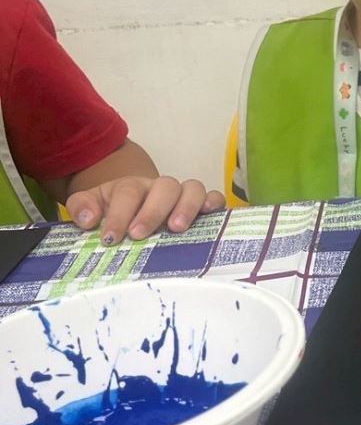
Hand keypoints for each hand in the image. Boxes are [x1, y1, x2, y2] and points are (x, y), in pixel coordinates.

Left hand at [67, 177, 225, 244]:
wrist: (134, 210)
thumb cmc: (114, 213)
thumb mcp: (91, 206)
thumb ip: (82, 207)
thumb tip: (88, 219)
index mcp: (132, 187)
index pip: (128, 193)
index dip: (119, 214)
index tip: (110, 238)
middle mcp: (159, 188)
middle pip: (164, 187)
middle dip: (152, 211)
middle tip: (139, 235)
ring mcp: (183, 195)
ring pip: (192, 188)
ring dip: (186, 206)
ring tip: (176, 228)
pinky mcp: (202, 205)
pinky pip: (214, 198)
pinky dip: (213, 203)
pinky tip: (208, 216)